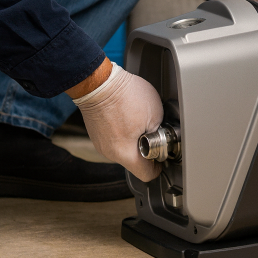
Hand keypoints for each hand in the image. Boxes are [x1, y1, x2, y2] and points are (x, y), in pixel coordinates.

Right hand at [71, 62, 162, 181]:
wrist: (99, 82)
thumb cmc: (124, 95)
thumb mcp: (155, 114)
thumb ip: (159, 133)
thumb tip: (160, 139)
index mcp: (125, 154)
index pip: (146, 175)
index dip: (158, 167)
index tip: (162, 157)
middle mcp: (110, 153)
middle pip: (134, 162)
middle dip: (145, 149)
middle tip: (151, 131)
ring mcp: (101, 143)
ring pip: (124, 149)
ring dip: (133, 139)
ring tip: (137, 120)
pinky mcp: (96, 133)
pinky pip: (114, 139)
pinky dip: (122, 131)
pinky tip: (127, 116)